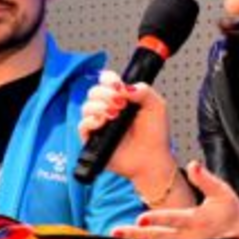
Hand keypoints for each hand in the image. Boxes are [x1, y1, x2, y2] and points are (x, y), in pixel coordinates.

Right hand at [78, 70, 174, 185]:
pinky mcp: (92, 140)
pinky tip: (102, 123)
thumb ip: (143, 90)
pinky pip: (82, 125)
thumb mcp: (156, 106)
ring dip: (99, 106)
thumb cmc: (155, 134)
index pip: (106, 81)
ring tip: (115, 115)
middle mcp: (108, 109)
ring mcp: (99, 124)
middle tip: (121, 103)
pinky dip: (90, 121)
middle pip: (94, 91)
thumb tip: (123, 86)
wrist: (152, 159)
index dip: (109, 79)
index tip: (117, 84)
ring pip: (86, 106)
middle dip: (106, 93)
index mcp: (121, 98)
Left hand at [111, 161, 238, 238]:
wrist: (237, 227)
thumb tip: (192, 164)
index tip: (140, 218)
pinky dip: (144, 236)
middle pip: (158, 235)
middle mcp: (188, 233)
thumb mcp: (222, 190)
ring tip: (117, 231)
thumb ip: (205, 178)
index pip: (174, 219)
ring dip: (136, 235)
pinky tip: (130, 232)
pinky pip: (159, 238)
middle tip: (118, 230)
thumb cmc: (230, 208)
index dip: (157, 218)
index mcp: (198, 221)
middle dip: (137, 233)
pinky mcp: (180, 238)